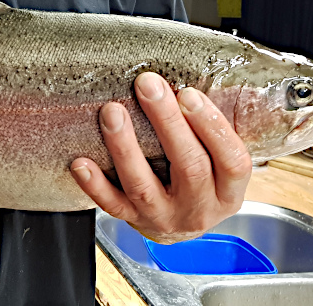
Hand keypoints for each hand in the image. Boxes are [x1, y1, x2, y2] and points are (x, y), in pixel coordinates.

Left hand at [71, 72, 251, 243]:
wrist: (181, 228)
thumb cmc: (202, 181)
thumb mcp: (220, 163)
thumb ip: (210, 131)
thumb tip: (187, 84)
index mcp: (228, 191)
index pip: (231, 160)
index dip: (211, 126)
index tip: (189, 94)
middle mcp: (199, 208)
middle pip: (188, 166)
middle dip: (167, 122)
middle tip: (148, 86)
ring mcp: (164, 217)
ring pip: (143, 185)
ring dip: (125, 146)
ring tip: (112, 112)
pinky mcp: (134, 221)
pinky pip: (112, 205)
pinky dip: (95, 184)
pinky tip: (81, 162)